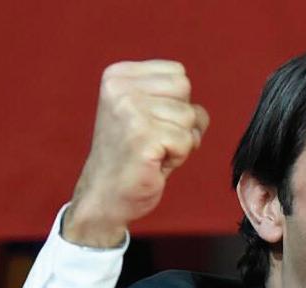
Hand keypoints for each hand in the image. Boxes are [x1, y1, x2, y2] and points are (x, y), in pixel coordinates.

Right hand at [64, 60, 209, 246]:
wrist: (106, 194)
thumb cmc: (134, 155)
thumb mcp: (149, 113)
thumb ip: (172, 98)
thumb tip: (199, 113)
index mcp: (119, 76)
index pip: (178, 74)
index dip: (176, 103)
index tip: (151, 123)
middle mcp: (120, 88)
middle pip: (185, 91)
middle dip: (181, 121)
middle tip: (154, 140)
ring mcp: (130, 111)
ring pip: (190, 117)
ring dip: (180, 141)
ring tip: (153, 152)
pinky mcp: (143, 136)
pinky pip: (187, 140)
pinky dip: (178, 157)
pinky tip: (154, 162)